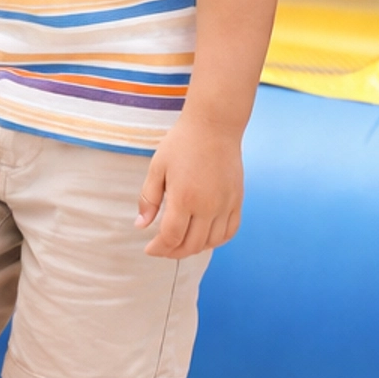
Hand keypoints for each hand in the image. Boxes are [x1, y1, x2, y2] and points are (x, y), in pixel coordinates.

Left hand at [136, 115, 243, 258]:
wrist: (214, 126)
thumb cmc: (182, 143)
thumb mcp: (157, 168)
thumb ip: (149, 199)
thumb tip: (141, 226)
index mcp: (184, 198)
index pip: (171, 237)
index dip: (158, 248)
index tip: (149, 248)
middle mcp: (208, 206)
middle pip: (191, 245)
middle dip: (173, 252)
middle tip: (162, 248)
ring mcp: (225, 205)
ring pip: (211, 242)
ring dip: (194, 248)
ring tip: (181, 243)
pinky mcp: (237, 200)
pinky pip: (230, 231)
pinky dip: (216, 240)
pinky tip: (204, 236)